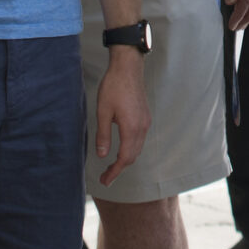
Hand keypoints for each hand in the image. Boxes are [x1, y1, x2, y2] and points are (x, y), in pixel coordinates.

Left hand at [93, 49, 151, 185]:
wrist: (128, 67)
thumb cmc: (114, 87)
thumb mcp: (103, 111)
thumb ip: (103, 135)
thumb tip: (103, 155)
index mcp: (131, 128)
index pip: (125, 158)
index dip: (115, 172)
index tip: (105, 181)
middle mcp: (142, 127)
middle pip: (133, 156)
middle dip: (119, 169)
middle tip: (106, 177)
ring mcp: (145, 122)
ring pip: (137, 148)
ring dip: (126, 159)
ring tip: (112, 166)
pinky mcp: (145, 116)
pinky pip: (140, 139)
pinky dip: (131, 149)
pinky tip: (121, 148)